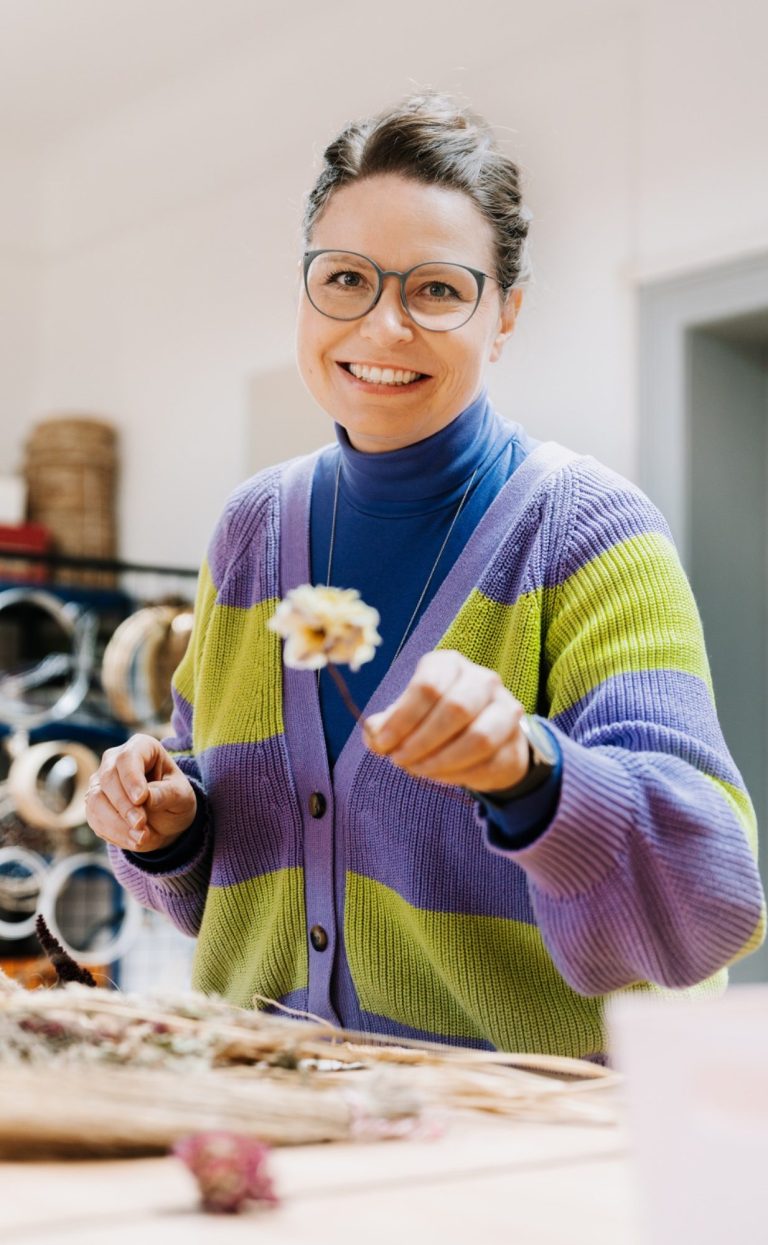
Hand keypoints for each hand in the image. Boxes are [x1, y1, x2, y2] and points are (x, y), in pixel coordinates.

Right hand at [85, 733, 197, 852]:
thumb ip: (166, 794)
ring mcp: (100, 781)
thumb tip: (145, 798)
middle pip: (108, 777)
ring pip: (95, 800)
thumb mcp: (182, 796)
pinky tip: (134, 841)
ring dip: (117, 823)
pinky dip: (114, 833)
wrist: (166, 819)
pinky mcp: (93, 804)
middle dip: (123, 805)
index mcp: (142, 747)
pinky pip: (94, 818)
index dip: (131, 778)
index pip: (128, 758)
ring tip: (141, 837)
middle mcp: (115, 760)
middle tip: (141, 825)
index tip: (141, 799)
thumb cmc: (176, 799)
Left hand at [363, 650, 528, 792]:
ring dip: (441, 761)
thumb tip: (373, 732)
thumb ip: (385, 725)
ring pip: (478, 737)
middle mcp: (482, 678)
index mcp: (448, 664)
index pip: (427, 686)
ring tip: (418, 770)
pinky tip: (440, 775)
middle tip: (399, 761)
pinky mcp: (515, 738)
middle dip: (421, 741)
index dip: (402, 719)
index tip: (382, 744)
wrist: (482, 740)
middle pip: (455, 708)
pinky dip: (459, 774)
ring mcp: (505, 706)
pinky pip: (488, 761)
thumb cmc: (434, 721)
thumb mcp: (406, 718)